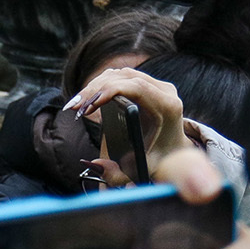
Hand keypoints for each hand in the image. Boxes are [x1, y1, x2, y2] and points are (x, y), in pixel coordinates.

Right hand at [66, 68, 191, 183]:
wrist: (176, 153)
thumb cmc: (160, 162)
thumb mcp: (140, 170)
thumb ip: (116, 174)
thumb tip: (92, 164)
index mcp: (168, 107)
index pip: (136, 88)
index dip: (108, 92)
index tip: (87, 106)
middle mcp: (165, 92)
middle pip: (125, 77)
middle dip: (95, 91)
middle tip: (73, 108)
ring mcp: (157, 85)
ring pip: (120, 74)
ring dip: (95, 87)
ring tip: (76, 105)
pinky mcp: (148, 84)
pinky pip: (121, 77)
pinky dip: (102, 85)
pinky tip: (87, 99)